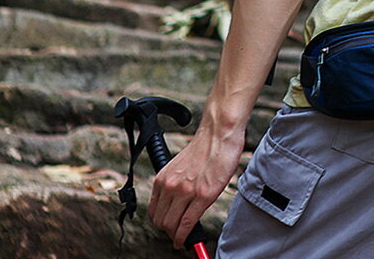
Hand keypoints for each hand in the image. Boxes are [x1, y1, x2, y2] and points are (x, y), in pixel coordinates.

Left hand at [148, 125, 244, 248]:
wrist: (219, 134)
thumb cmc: (206, 147)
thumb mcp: (181, 166)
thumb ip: (176, 184)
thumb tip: (178, 204)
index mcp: (163, 178)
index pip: (153, 211)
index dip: (160, 222)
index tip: (167, 226)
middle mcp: (170, 186)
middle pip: (160, 221)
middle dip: (168, 231)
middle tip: (177, 233)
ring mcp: (185, 191)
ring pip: (171, 225)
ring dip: (176, 236)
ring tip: (182, 237)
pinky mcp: (202, 195)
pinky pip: (187, 224)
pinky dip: (184, 237)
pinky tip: (186, 240)